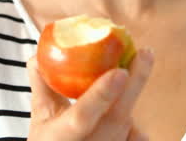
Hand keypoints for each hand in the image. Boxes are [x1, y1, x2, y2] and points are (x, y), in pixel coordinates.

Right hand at [26, 47, 154, 140]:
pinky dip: (137, 122)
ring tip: (141, 61)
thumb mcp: (41, 114)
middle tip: (145, 53)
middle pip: (117, 117)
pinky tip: (127, 99)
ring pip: (130, 125)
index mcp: (61, 135)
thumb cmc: (51, 137)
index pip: (82, 115)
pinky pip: (138, 136)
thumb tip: (39, 54)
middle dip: (135, 83)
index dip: (101, 95)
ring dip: (133, 93)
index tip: (119, 72)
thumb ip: (42, 83)